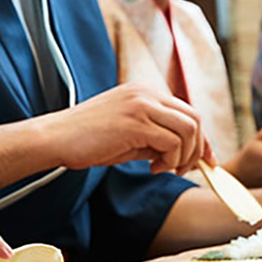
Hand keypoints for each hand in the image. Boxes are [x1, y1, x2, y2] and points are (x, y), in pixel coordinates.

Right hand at [39, 83, 214, 174]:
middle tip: (185, 169)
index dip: (201, 138)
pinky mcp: (135, 122)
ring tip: (165, 169)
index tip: (205, 160)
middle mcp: (146, 93)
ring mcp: (141, 105)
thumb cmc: (86, 140)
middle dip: (198, 148)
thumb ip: (153, 138)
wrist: (55, 137)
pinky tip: (152, 169)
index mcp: (144, 92)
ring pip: (188, 130)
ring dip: (184, 156)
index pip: (186, 111)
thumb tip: (181, 154)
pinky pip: (171, 142)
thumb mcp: (127, 135)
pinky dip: (170, 160)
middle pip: (194, 118)